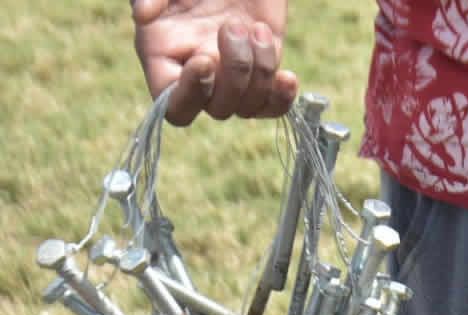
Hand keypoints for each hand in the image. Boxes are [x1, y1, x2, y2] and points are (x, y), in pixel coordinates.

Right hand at [132, 0, 296, 125]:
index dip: (190, 93)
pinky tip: (287, 76)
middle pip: (218, 109)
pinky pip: (272, 107)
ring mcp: (232, 77)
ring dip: (260, 71)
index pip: (172, 105)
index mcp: (165, 58)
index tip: (205, 59)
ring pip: (248, 107)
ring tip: (257, 29)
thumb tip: (142, 14)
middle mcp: (198, 75)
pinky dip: (282, 98)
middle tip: (233, 26)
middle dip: (234, 71)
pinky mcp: (262, 73)